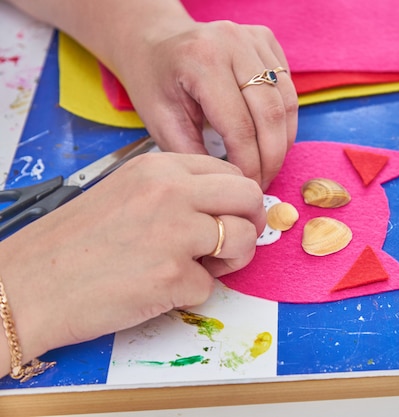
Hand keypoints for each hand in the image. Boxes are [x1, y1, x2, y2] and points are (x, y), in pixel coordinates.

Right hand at [0, 152, 264, 368]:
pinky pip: (211, 285)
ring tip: (200, 267)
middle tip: (231, 242)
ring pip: (243, 240)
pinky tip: (159, 289)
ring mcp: (174, 234)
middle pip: (249, 197)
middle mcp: (172, 192)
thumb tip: (226, 206)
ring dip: (231, 259)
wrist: (27, 284)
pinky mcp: (173, 277)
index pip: (230, 171)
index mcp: (159, 167)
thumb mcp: (126, 193)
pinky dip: (191, 292)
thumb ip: (176, 192)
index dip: (236, 198)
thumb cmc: (74, 242)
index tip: (228, 215)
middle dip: (249, 222)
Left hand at [116, 19, 298, 190]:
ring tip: (269, 164)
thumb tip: (232, 183)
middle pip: (271, 114)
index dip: (249, 164)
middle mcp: (233, 42)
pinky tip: (270, 138)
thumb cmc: (154, 83)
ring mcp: (253, 38)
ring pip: (287, 102)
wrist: (154, 42)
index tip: (247, 186)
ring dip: (283, 141)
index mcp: (202, 61)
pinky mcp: (266, 40)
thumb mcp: (162, 123)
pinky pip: (288, 88)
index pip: (240, 126)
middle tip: (263, 182)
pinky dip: (284, 119)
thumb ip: (196, 154)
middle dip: (271, 157)